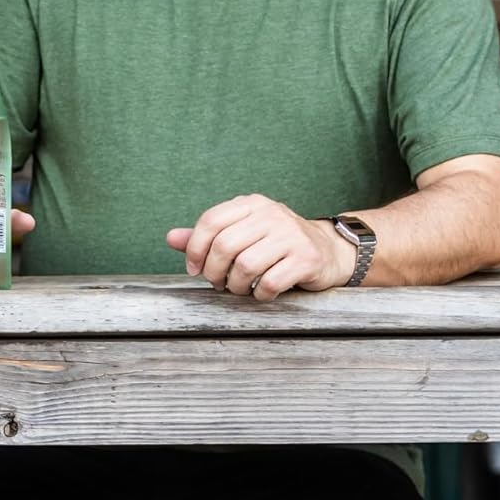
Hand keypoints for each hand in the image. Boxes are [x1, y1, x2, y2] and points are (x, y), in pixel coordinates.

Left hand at [165, 194, 355, 300]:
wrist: (329, 252)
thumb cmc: (278, 245)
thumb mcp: (244, 233)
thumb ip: (208, 236)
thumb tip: (170, 238)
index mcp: (252, 204)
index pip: (211, 221)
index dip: (195, 249)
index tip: (195, 270)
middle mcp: (271, 214)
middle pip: (225, 246)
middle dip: (214, 273)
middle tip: (218, 284)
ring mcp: (291, 235)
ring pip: (245, 266)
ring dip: (237, 286)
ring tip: (241, 289)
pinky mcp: (306, 258)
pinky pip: (270, 283)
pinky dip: (261, 295)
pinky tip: (264, 292)